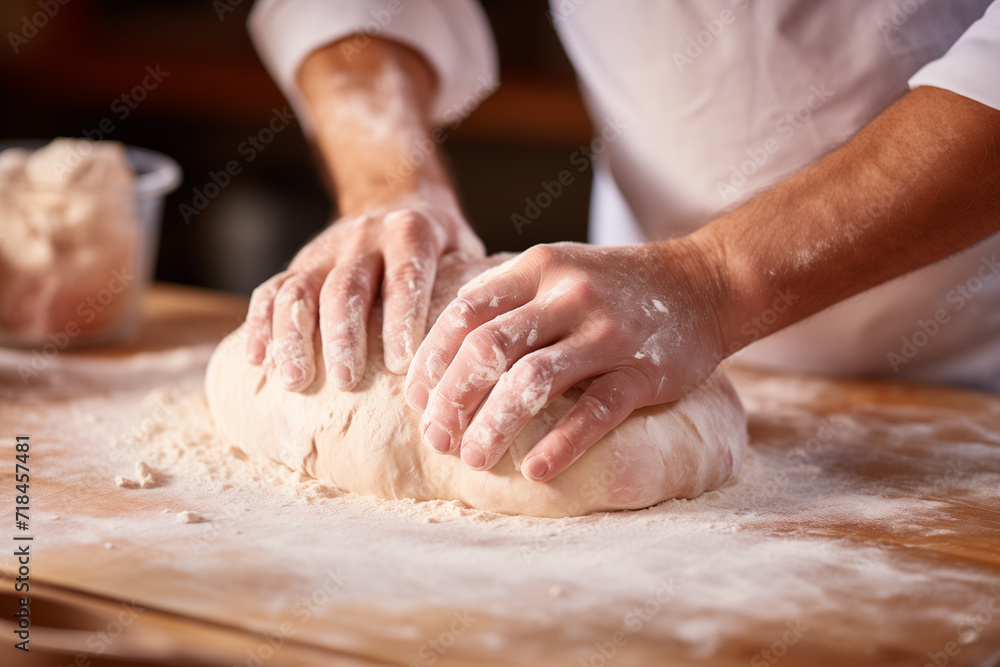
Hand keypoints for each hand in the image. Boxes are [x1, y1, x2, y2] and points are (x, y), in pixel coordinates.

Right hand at [246, 190, 484, 390]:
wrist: (397, 196)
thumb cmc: (442, 246)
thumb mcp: (465, 252)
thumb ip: (471, 287)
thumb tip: (490, 345)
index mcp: (412, 233)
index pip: (405, 276)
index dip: (400, 318)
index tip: (398, 363)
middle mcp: (365, 236)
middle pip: (347, 286)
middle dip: (343, 336)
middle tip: (344, 382)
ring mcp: (326, 249)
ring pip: (300, 289)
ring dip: (294, 336)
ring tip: (294, 381)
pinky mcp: (299, 262)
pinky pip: (270, 291)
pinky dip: (260, 326)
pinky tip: (256, 361)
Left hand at [403, 240, 729, 481]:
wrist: (704, 283)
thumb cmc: (616, 287)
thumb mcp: (560, 272)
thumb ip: (510, 302)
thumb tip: (444, 362)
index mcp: (539, 267)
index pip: (465, 312)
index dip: (432, 361)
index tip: (416, 400)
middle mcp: (568, 294)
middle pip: (488, 348)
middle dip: (452, 400)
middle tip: (436, 439)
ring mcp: (608, 333)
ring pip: (532, 382)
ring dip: (493, 426)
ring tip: (473, 460)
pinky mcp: (643, 371)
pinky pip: (592, 413)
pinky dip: (559, 444)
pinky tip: (533, 470)